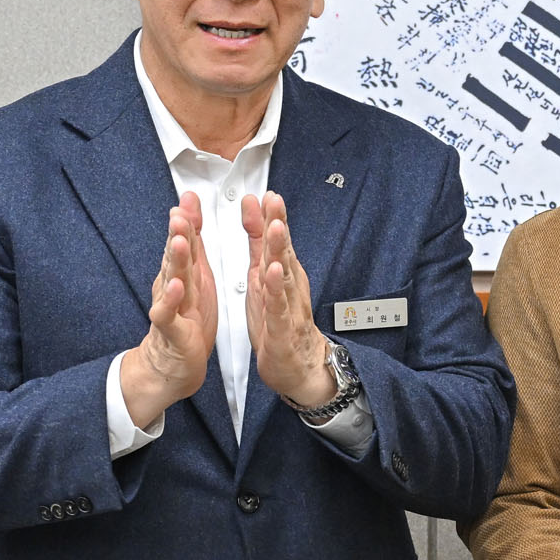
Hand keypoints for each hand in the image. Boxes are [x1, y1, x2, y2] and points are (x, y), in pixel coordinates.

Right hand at [120, 194, 215, 427]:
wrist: (172, 362)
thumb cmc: (187, 318)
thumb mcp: (194, 276)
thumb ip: (192, 246)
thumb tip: (188, 212)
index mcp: (184, 272)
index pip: (185, 241)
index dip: (188, 220)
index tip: (191, 197)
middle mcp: (173, 284)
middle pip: (175, 255)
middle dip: (179, 233)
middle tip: (181, 211)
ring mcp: (169, 305)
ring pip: (171, 279)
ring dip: (175, 260)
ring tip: (179, 240)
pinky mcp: (170, 329)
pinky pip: (168, 313)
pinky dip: (171, 300)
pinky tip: (176, 287)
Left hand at [243, 190, 333, 407]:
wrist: (299, 366)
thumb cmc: (280, 322)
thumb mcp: (265, 279)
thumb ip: (261, 246)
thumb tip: (259, 213)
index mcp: (281, 273)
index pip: (276, 240)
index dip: (271, 216)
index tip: (265, 193)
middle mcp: (287, 286)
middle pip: (282, 251)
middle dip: (277, 224)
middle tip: (274, 201)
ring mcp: (287, 306)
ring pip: (282, 274)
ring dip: (278, 250)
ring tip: (274, 229)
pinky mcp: (281, 329)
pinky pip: (278, 307)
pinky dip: (274, 290)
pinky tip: (272, 274)